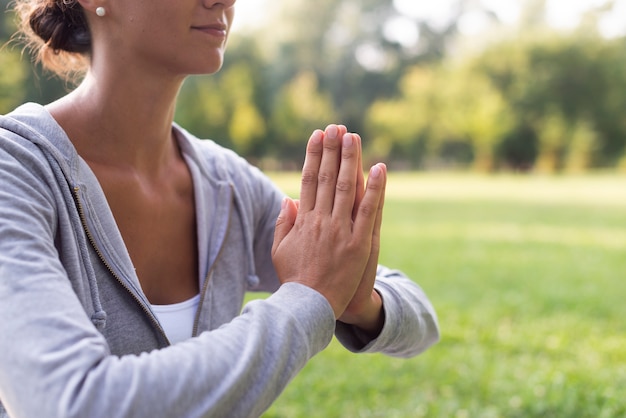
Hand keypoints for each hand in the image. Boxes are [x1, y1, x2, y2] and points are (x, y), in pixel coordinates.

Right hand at [272, 126, 385, 318]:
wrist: (311, 307)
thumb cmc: (295, 279)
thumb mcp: (279, 251)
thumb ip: (283, 223)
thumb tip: (288, 198)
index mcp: (302, 221)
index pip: (308, 179)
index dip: (313, 155)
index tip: (317, 136)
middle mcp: (321, 221)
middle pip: (327, 177)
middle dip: (332, 149)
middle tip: (336, 127)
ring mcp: (341, 231)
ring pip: (346, 188)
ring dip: (350, 160)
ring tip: (353, 136)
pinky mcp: (359, 244)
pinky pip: (369, 211)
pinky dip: (375, 189)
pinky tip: (379, 168)